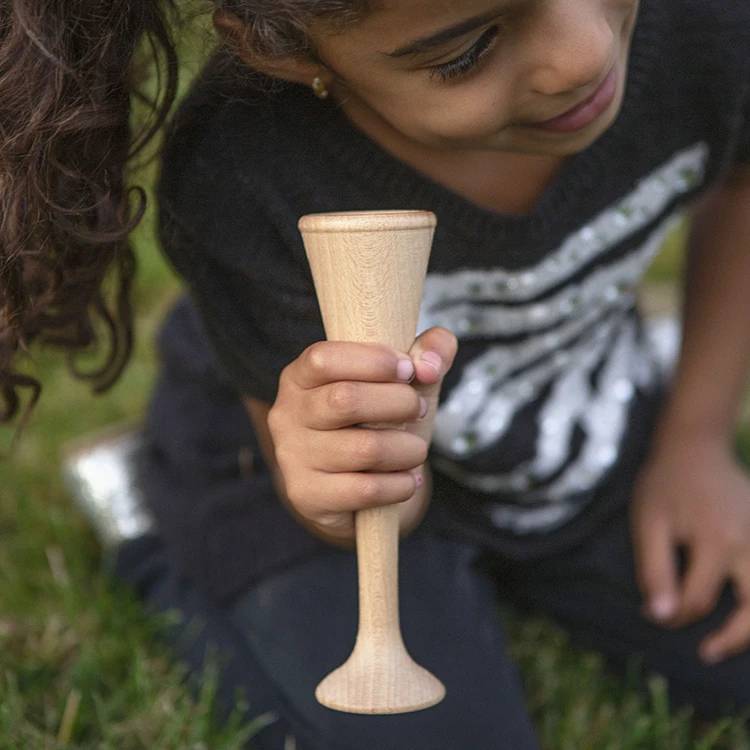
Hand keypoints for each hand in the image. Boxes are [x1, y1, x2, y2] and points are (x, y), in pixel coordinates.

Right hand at [267, 327, 456, 546]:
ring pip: (364, 449)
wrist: (356, 489)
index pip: (324, 359)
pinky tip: (407, 480)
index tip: (408, 370)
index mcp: (300, 377)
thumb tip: (430, 365)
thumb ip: (428, 352)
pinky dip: (400, 485)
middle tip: (419, 410)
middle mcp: (287, 414)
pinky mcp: (306, 496)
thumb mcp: (403, 381)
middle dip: (400, 402)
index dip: (373, 361)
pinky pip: (366, 490)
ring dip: (408, 449)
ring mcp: (292, 458)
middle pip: (345, 400)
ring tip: (415, 450)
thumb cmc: (378, 422)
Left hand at [630, 431, 749, 663]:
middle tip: (706, 653)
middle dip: (732, 639)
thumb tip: (661, 616)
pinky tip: (744, 607)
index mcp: (717, 543)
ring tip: (730, 640)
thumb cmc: (665, 484)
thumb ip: (654, 570)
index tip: (656, 614)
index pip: (698, 600)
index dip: (673, 614)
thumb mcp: (648, 523)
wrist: (694, 447)